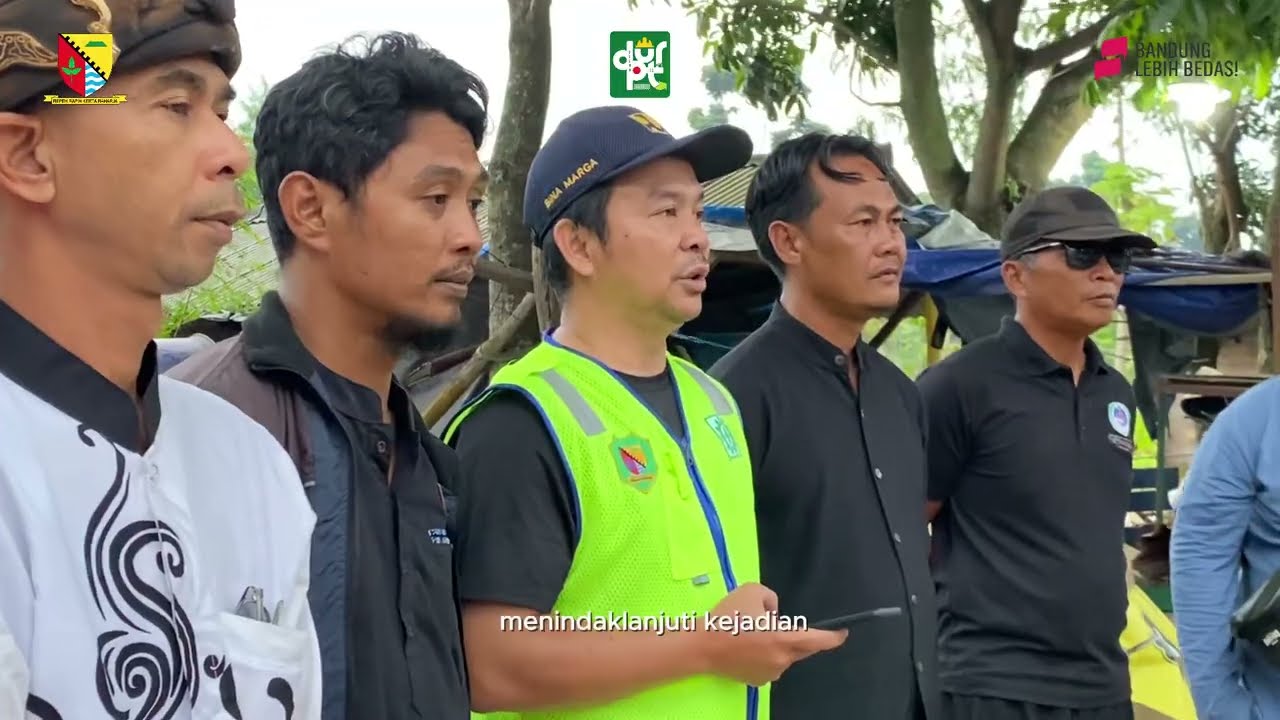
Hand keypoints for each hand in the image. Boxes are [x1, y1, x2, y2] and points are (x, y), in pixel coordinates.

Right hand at [698, 583, 846, 685]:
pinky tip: (748, 647)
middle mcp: (782, 660)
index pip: (818, 640)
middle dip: (798, 637)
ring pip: (785, 656)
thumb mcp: (753, 591)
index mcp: (784, 639)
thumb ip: (772, 600)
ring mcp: (771, 673)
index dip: (833, 637)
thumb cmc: (729, 616)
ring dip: (779, 646)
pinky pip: (771, 665)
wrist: (703, 645)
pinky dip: (766, 656)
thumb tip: (775, 615)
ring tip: (754, 634)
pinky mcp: (758, 681)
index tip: (842, 633)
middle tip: (778, 625)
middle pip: (802, 649)